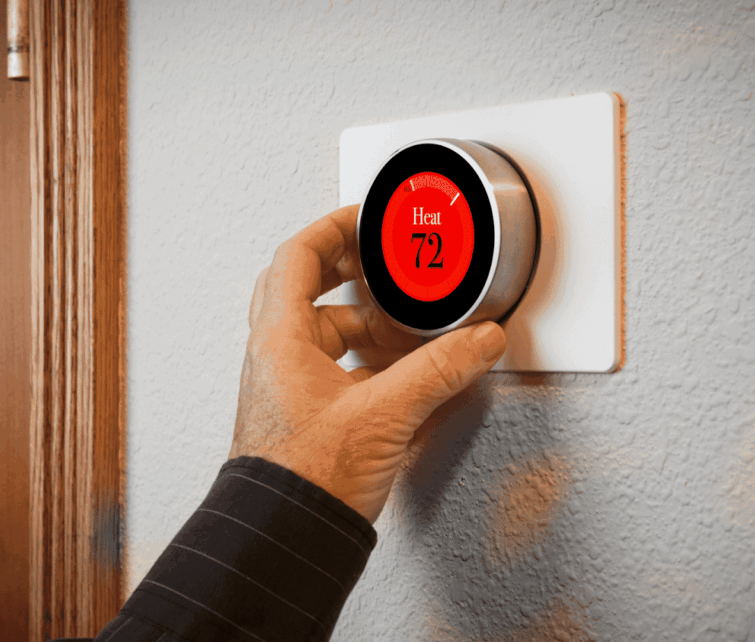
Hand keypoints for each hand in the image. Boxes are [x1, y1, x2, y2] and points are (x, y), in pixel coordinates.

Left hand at [229, 204, 505, 523]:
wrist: (286, 537)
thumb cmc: (307, 478)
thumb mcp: (384, 413)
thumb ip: (438, 370)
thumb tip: (478, 342)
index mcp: (279, 339)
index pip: (298, 256)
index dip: (334, 228)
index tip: (365, 218)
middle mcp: (275, 356)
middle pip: (306, 287)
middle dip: (350, 272)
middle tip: (384, 264)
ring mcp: (286, 384)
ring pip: (323, 331)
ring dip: (364, 322)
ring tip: (406, 327)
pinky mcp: (302, 412)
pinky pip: (333, 366)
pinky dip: (365, 359)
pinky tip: (399, 372)